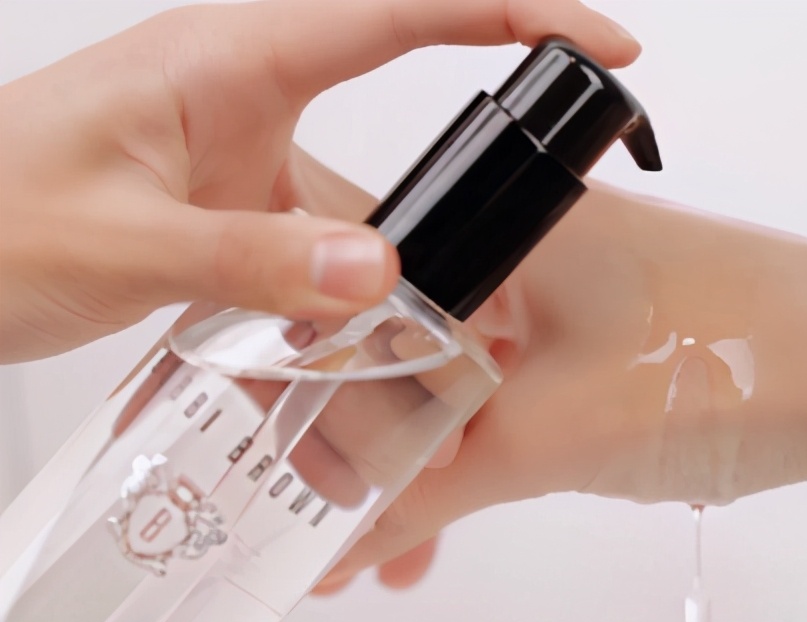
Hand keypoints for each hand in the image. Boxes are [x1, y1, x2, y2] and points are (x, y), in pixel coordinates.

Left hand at [0, 0, 640, 362]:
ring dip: (422, 208)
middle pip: (407, 58)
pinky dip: (364, 262)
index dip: (517, 13)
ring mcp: (244, 137)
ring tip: (474, 262)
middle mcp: (248, 82)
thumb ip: (252, 257)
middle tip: (577, 126)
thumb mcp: (119, 244)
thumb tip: (380, 271)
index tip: (598, 43)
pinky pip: (328, 216)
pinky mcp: (236, 190)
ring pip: (371, 158)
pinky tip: (365, 317)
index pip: (405, 11)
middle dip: (495, 91)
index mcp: (230, 57)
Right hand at [295, 179, 806, 621]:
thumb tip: (341, 537)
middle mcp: (527, 243)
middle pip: (401, 340)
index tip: (269, 443)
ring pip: (461, 375)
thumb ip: (427, 492)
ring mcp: (573, 288)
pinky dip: (486, 450)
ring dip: (427, 462)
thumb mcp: (545, 439)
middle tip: (326, 520)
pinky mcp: (609, 331)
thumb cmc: (722, 361)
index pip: (354, 277)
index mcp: (497, 225)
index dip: (297, 364)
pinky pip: (516, 387)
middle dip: (361, 441)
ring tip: (392, 553)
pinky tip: (463, 513)